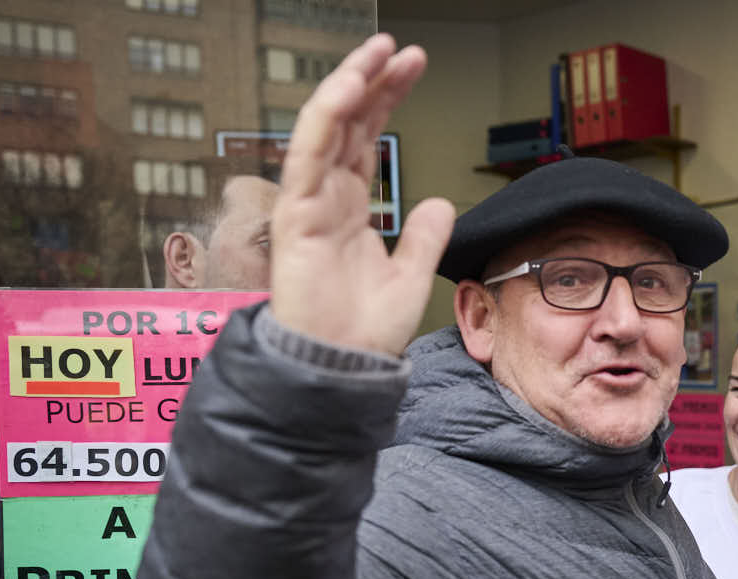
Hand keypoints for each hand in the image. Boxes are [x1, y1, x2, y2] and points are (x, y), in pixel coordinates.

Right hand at [271, 34, 454, 355]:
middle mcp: (327, 199)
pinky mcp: (296, 215)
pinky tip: (348, 86)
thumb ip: (424, 239)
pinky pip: (308, 155)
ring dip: (349, 85)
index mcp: (350, 209)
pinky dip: (326, 117)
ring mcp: (309, 203)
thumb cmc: (364, 334)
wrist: (342, 369)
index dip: (387, 99)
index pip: (367, 138)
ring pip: (326, 129)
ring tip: (377, 53)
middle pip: (349, 123)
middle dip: (375, 81)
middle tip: (401, 50)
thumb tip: (440, 204)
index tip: (412, 67)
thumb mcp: (410, 278)